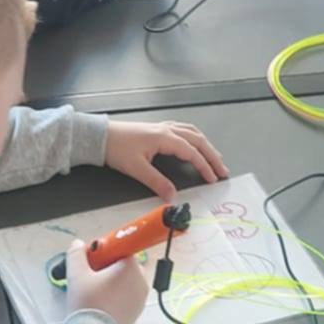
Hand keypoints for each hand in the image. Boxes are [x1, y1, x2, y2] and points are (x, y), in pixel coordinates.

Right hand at [65, 239, 149, 323]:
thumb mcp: (77, 275)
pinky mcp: (137, 311)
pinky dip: (115, 295)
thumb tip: (78, 245)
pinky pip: (126, 295)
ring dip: (110, 281)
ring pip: (124, 280)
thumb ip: (77, 254)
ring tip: (92, 291)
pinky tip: (100, 302)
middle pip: (122, 264)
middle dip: (106, 266)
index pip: (120, 247)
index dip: (104, 250)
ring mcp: (141, 297)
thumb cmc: (89, 305)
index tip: (93, 258)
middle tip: (89, 275)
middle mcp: (141, 280)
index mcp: (131, 267)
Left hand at [104, 120, 228, 198]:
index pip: (192, 152)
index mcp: (165, 138)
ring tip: (215, 157)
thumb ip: (157, 182)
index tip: (213, 178)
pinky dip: (194, 137)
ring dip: (205, 145)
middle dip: (212, 155)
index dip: (205, 166)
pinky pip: (183, 130)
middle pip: (198, 140)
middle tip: (223, 170)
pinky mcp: (157, 129)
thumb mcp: (137, 169)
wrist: (100, 136)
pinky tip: (194, 143)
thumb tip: (173, 196)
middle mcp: (167, 130)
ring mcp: (163, 127)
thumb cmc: (116, 148)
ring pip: (192, 133)